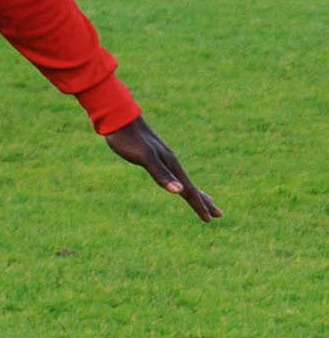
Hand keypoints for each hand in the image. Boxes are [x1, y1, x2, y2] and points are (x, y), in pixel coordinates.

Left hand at [105, 117, 220, 223]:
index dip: (199, 206)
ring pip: (183, 179)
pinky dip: (179, 182)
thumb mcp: (144, 158)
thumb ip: (161, 174)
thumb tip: (179, 191)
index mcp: (171, 164)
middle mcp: (171, 162)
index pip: (189, 190)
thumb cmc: (129, 139)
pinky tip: (176, 182)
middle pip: (190, 186)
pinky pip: (171, 173)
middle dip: (203, 202)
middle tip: (218, 215)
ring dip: (194, 192)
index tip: (210, 220)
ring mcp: (162, 158)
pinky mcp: (152, 156)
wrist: (118, 118)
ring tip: (204, 200)